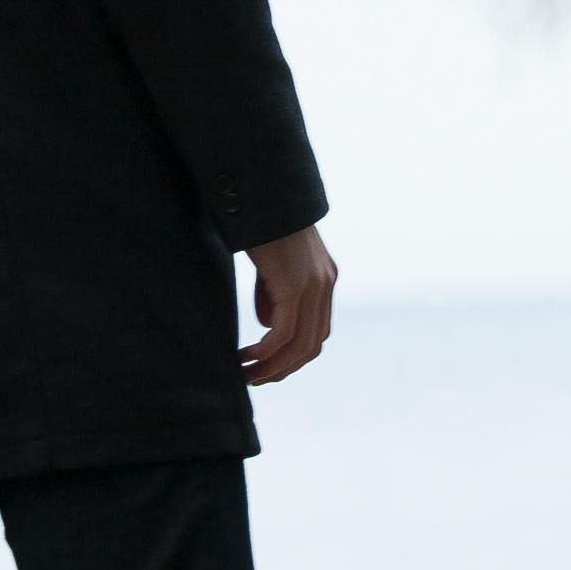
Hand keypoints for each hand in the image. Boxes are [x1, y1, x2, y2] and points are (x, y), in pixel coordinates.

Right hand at [242, 225, 335, 387]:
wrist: (262, 189)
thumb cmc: (259, 221)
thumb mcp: (270, 262)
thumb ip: (273, 292)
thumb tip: (267, 325)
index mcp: (323, 278)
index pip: (316, 332)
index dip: (293, 356)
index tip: (267, 367)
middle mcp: (324, 284)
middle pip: (312, 345)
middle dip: (283, 369)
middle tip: (255, 380)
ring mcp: (313, 285)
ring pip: (300, 345)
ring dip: (273, 367)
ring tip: (247, 375)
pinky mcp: (295, 285)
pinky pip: (283, 334)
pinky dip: (265, 352)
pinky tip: (246, 355)